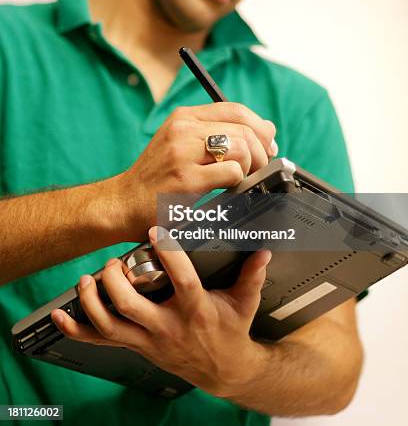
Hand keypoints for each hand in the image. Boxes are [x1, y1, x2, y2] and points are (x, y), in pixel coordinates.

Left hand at [51, 227, 270, 396]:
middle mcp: (168, 327)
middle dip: (117, 282)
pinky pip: (102, 342)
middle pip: (133, 307)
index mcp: (195, 310)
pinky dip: (78, 329)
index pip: (181, 281)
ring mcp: (150, 341)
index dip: (168, 255)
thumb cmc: (231, 332)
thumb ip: (252, 274)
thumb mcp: (245, 302)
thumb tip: (263, 249)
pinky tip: (62, 315)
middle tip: (114, 262)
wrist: (223, 371)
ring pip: (112, 326)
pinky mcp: (138, 348)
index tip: (156, 232)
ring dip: (94, 303)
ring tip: (87, 280)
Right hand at [113, 102, 277, 239]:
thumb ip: (217, 134)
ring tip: (240, 181)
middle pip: (244, 129)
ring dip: (250, 168)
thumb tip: (267, 131)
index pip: (236, 109)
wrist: (123, 204)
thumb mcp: (180, 143)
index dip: (259, 128)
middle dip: (262, 152)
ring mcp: (183, 152)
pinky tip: (227, 192)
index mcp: (184, 117)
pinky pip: (232, 173)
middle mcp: (183, 129)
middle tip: (258, 170)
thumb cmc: (156, 178)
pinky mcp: (186, 178)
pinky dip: (238, 184)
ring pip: (242, 148)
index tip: (267, 145)